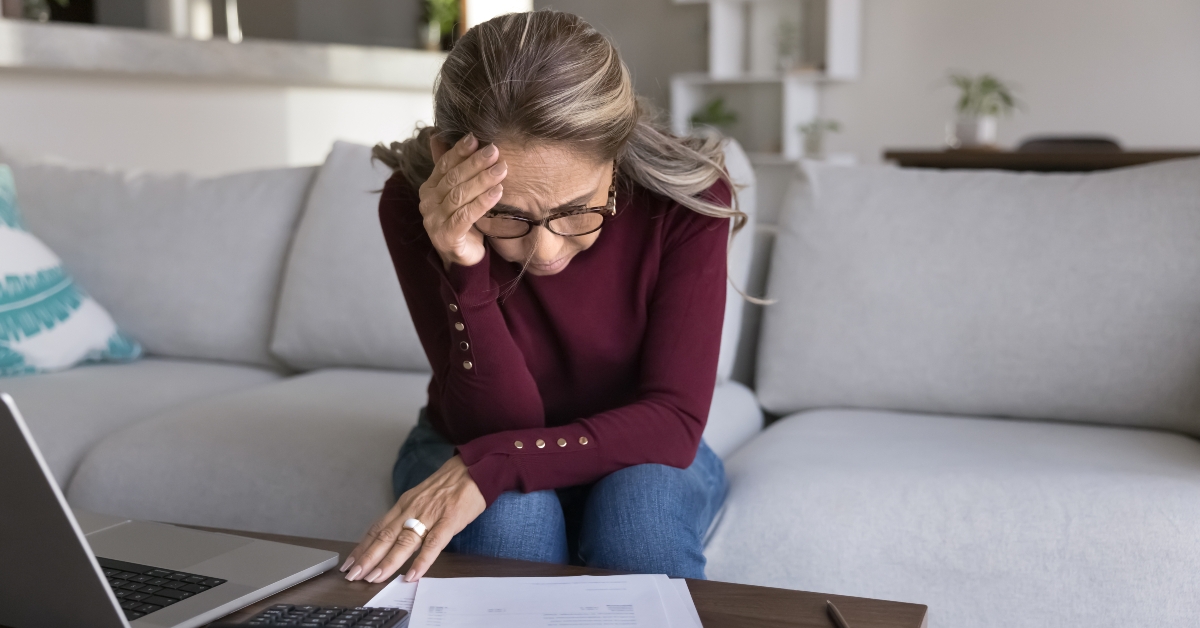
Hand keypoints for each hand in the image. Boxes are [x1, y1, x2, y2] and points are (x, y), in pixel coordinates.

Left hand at [341, 455, 485, 582]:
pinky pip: (433, 543)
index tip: (350, 562)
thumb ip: (409, 515)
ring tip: (375, 577)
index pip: (377, 528)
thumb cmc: (450, 483)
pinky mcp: (450, 519)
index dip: (363, 547)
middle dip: (368, 557)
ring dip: (388, 562)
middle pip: (385, 536)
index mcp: (405, 504)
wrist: (475, 467)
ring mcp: (430, 514)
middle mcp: (412, 509)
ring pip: (404, 541)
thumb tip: (395, 536)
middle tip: (353, 575)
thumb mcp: (422, 497)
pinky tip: (412, 574)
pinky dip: (422, 560)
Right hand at [419, 133, 507, 269]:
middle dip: (475, 163)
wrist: (462, 257)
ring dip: (482, 180)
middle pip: (453, 178)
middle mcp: (428, 203)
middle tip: (495, 151)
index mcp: (429, 189)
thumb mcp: (457, 193)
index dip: (460, 151)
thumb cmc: (462, 221)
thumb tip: (437, 135)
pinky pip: (466, 216)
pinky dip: (482, 202)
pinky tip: (498, 192)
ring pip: (459, 196)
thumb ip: (448, 167)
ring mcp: (434, 221)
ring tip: (501, 169)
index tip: (477, 138)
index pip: (444, 165)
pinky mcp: (446, 237)